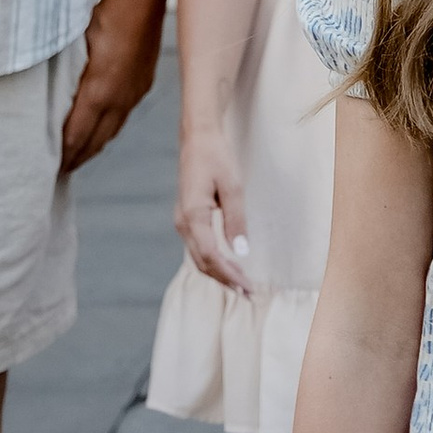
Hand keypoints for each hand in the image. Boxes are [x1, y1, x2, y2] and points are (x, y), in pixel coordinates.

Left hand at [60, 0, 163, 176]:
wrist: (141, 0)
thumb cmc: (101, 17)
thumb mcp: (72, 45)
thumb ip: (60, 75)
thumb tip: (41, 94)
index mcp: (98, 91)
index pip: (76, 134)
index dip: (63, 154)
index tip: (48, 166)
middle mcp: (119, 99)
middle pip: (96, 140)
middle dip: (77, 158)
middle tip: (59, 170)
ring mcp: (133, 94)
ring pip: (111, 131)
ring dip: (94, 146)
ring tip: (78, 156)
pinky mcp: (142, 86)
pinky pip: (122, 117)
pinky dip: (108, 130)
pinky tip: (101, 130)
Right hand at [176, 120, 252, 292]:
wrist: (197, 139)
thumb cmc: (216, 158)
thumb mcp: (233, 187)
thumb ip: (236, 220)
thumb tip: (241, 252)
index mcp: (193, 215)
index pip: (211, 256)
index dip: (230, 275)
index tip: (248, 287)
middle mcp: (183, 223)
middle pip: (203, 262)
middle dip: (226, 280)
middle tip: (249, 293)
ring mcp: (183, 222)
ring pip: (200, 258)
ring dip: (220, 274)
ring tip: (242, 285)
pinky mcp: (187, 219)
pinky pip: (199, 248)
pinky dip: (214, 261)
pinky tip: (229, 267)